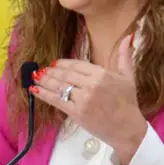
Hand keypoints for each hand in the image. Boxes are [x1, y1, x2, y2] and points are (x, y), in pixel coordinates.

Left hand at [31, 33, 146, 157]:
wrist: (127, 129)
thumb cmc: (128, 102)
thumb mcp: (128, 76)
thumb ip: (124, 56)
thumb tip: (128, 36)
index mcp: (102, 74)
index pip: (76, 65)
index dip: (63, 63)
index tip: (55, 63)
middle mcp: (91, 85)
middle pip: (65, 75)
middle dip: (51, 72)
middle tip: (41, 70)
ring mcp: (82, 99)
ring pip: (59, 86)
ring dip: (44, 81)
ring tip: (35, 77)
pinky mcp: (76, 113)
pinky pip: (56, 101)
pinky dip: (44, 95)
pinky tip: (35, 90)